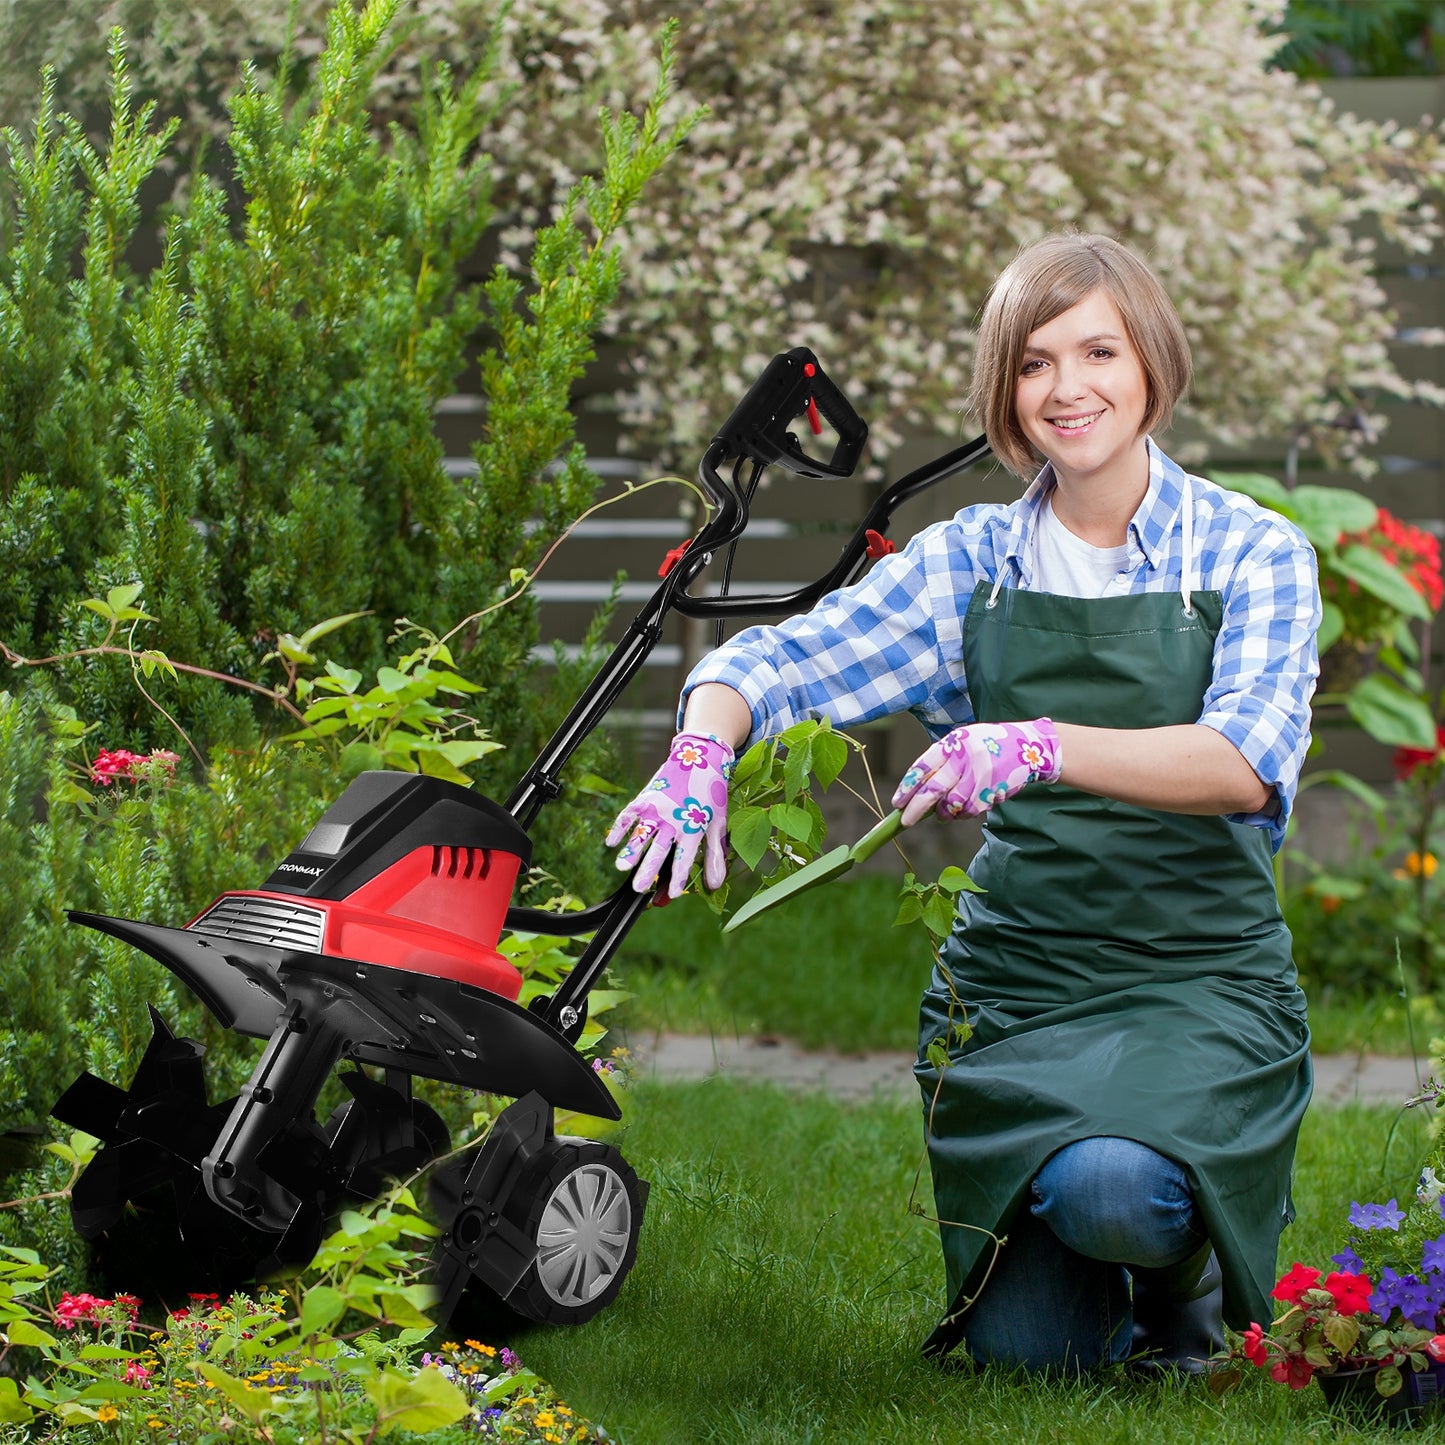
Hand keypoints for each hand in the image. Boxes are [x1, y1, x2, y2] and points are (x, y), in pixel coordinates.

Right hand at [606, 732, 734, 895]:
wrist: (701, 757)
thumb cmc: (711, 795)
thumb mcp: (718, 824)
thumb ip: (715, 855)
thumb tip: (714, 885)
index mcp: (694, 827)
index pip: (685, 856)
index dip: (679, 876)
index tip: (673, 893)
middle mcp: (674, 819)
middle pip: (659, 849)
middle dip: (648, 869)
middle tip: (639, 888)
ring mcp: (658, 808)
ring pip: (642, 833)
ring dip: (631, 850)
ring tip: (621, 866)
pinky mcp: (646, 797)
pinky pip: (630, 814)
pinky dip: (620, 827)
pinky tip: (611, 842)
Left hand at [892, 719, 1061, 825]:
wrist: (1029, 745)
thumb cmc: (987, 745)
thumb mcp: (962, 742)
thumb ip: (941, 762)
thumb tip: (915, 793)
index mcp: (953, 741)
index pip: (923, 766)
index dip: (907, 787)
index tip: (897, 803)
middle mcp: (966, 757)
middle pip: (934, 789)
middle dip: (916, 809)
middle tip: (906, 821)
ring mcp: (981, 774)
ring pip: (952, 805)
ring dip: (943, 814)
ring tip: (942, 813)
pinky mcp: (994, 789)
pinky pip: (970, 810)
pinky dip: (962, 814)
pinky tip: (962, 809)